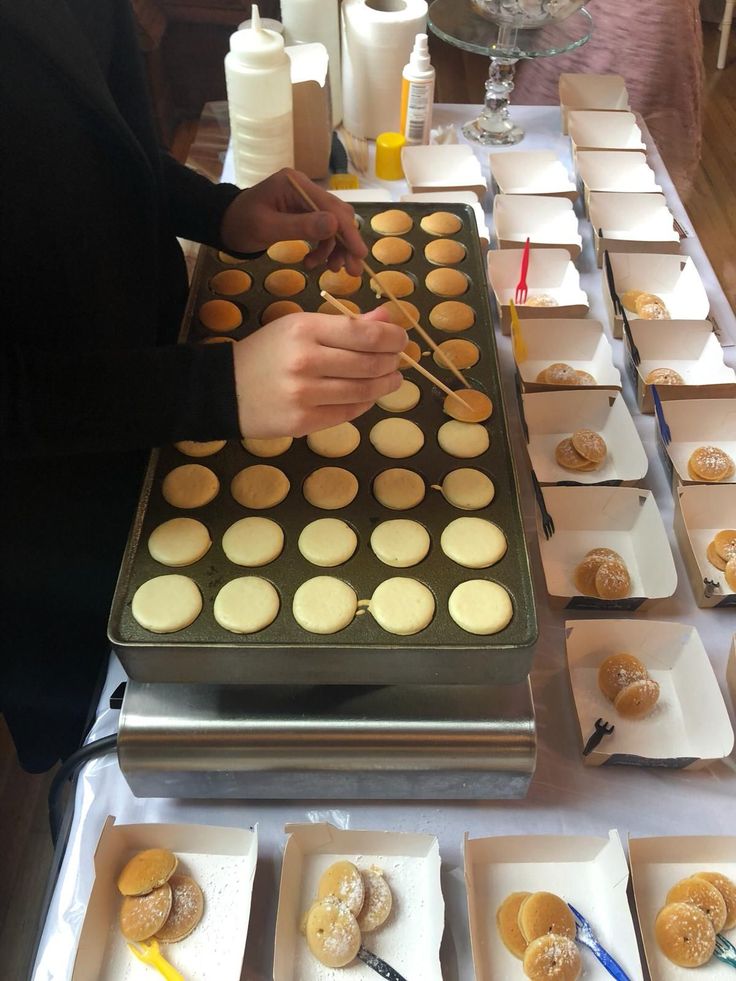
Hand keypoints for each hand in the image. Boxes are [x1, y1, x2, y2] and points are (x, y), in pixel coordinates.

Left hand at [220, 168, 367, 275]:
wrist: (224, 225)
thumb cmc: (241, 224)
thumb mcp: (268, 227)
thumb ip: (301, 226)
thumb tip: (335, 225)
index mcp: (296, 184)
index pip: (332, 207)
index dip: (348, 232)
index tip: (360, 254)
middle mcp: (305, 188)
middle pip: (337, 215)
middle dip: (345, 244)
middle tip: (352, 271)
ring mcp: (305, 201)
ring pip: (333, 226)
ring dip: (334, 249)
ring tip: (328, 270)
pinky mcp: (302, 213)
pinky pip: (322, 231)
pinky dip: (322, 248)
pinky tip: (312, 263)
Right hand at [232, 307, 405, 436]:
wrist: (226, 389)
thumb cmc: (267, 353)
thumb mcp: (301, 326)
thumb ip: (346, 323)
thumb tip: (387, 317)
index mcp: (305, 329)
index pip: (366, 333)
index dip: (393, 336)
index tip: (400, 338)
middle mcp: (306, 361)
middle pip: (370, 363)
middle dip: (393, 361)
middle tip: (398, 360)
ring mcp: (305, 395)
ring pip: (364, 390)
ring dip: (385, 384)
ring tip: (391, 379)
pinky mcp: (304, 422)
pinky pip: (349, 412)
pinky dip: (366, 403)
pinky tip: (369, 395)